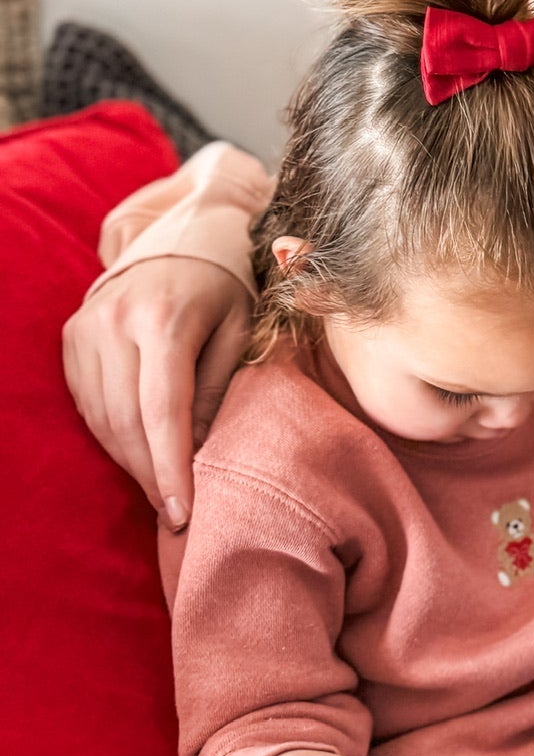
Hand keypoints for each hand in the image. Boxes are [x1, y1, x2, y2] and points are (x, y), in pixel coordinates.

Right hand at [63, 257, 250, 527]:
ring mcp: (86, 328)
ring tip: (159, 487)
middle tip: (174, 512)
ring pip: (100, 417)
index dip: (169, 467)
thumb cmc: (223, 290)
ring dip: (129, 460)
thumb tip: (197, 454)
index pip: (161, 410)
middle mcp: (116, 322)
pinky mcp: (72, 337)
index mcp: (165, 318)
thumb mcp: (239, 331)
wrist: (179, 242)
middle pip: (126, 420)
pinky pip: (86, 403)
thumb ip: (218, 389)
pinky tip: (137, 451)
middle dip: (149, 474)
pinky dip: (110, 435)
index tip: (181, 512)